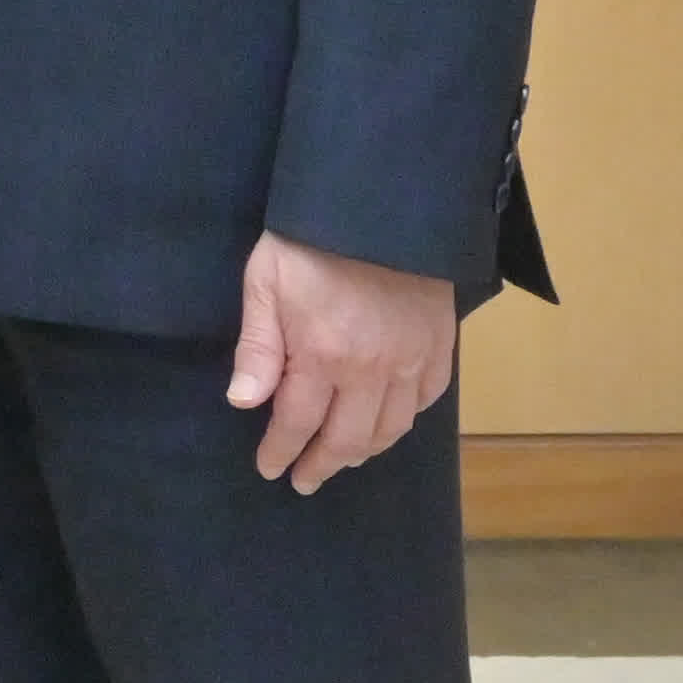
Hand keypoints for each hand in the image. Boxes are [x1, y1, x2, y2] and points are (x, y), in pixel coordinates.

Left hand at [224, 232, 455, 491]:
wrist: (380, 202)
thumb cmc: (311, 237)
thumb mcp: (266, 280)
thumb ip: (258, 346)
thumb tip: (244, 402)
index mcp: (322, 354)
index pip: (297, 423)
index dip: (281, 451)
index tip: (271, 469)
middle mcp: (370, 369)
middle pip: (347, 439)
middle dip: (321, 465)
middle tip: (304, 480)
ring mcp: (410, 360)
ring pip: (390, 429)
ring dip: (363, 451)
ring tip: (342, 457)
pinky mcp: (439, 346)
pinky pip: (426, 400)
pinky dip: (405, 419)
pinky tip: (389, 421)